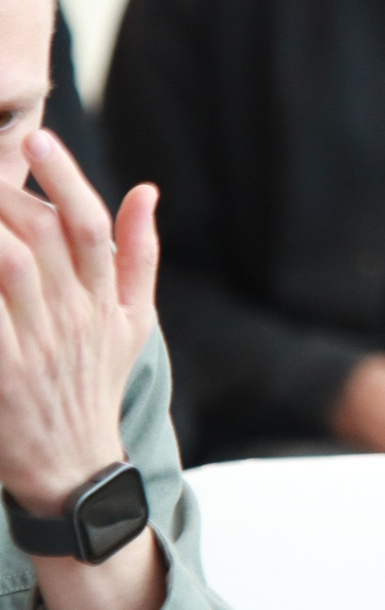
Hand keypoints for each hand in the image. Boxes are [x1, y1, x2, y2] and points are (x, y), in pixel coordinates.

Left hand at [0, 131, 155, 512]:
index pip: (90, 227)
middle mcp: (72, 319)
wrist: (71, 468)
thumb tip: (145, 190)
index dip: (66, 179)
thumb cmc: (94, 384)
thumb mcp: (132, 322)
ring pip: (8, 268)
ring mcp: (35, 348)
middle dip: (3, 195)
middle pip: (40, 237)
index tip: (39, 141)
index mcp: (105, 301)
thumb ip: (138, 254)